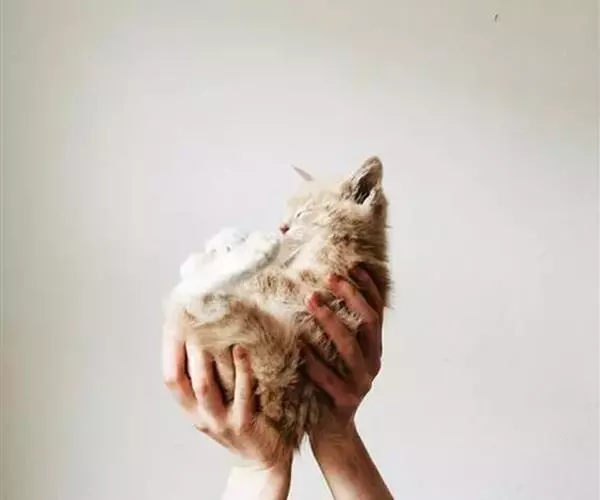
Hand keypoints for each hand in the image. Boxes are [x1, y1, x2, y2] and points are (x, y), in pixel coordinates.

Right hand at [163, 337, 291, 499]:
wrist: (264, 457)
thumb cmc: (243, 419)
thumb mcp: (220, 400)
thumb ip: (211, 375)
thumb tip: (207, 336)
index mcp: (192, 409)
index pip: (171, 377)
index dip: (169, 350)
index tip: (176, 321)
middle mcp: (201, 416)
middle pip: (183, 380)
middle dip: (185, 348)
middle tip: (193, 319)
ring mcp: (221, 421)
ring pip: (206, 388)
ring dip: (207, 358)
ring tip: (214, 331)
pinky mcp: (244, 424)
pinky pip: (242, 394)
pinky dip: (242, 370)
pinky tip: (242, 350)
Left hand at [303, 267, 392, 498]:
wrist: (331, 430)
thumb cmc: (327, 384)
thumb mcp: (337, 355)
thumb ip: (336, 330)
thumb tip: (318, 289)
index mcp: (373, 349)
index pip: (377, 312)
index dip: (369, 288)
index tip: (354, 266)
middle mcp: (373, 362)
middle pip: (368, 323)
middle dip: (351, 296)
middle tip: (330, 276)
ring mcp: (361, 382)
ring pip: (350, 347)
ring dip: (331, 321)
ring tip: (311, 299)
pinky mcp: (345, 401)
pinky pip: (328, 378)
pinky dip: (314, 360)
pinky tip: (299, 345)